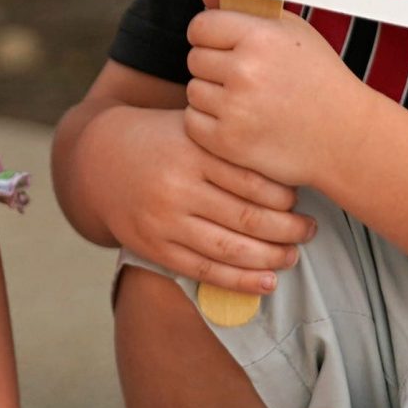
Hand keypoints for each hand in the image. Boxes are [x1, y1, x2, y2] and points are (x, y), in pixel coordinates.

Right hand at [84, 100, 318, 296]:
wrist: (98, 159)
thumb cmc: (159, 139)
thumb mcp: (191, 125)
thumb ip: (230, 143)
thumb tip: (288, 168)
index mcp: (193, 151)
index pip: (253, 180)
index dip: (286, 197)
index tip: (301, 199)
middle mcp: (178, 187)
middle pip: (247, 217)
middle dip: (287, 230)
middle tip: (309, 231)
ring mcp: (164, 221)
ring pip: (229, 248)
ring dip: (270, 258)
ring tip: (293, 256)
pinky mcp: (154, 247)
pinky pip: (203, 270)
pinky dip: (239, 281)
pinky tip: (266, 282)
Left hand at [184, 2, 364, 187]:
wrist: (345, 135)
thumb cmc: (319, 78)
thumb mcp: (292, 31)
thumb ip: (245, 8)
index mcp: (260, 37)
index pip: (200, 27)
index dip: (212, 35)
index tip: (226, 45)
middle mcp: (245, 71)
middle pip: (194, 59)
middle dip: (214, 66)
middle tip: (245, 77)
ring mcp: (235, 109)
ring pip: (193, 91)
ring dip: (212, 95)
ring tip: (246, 100)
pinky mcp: (228, 142)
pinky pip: (192, 122)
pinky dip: (209, 123)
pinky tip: (238, 121)